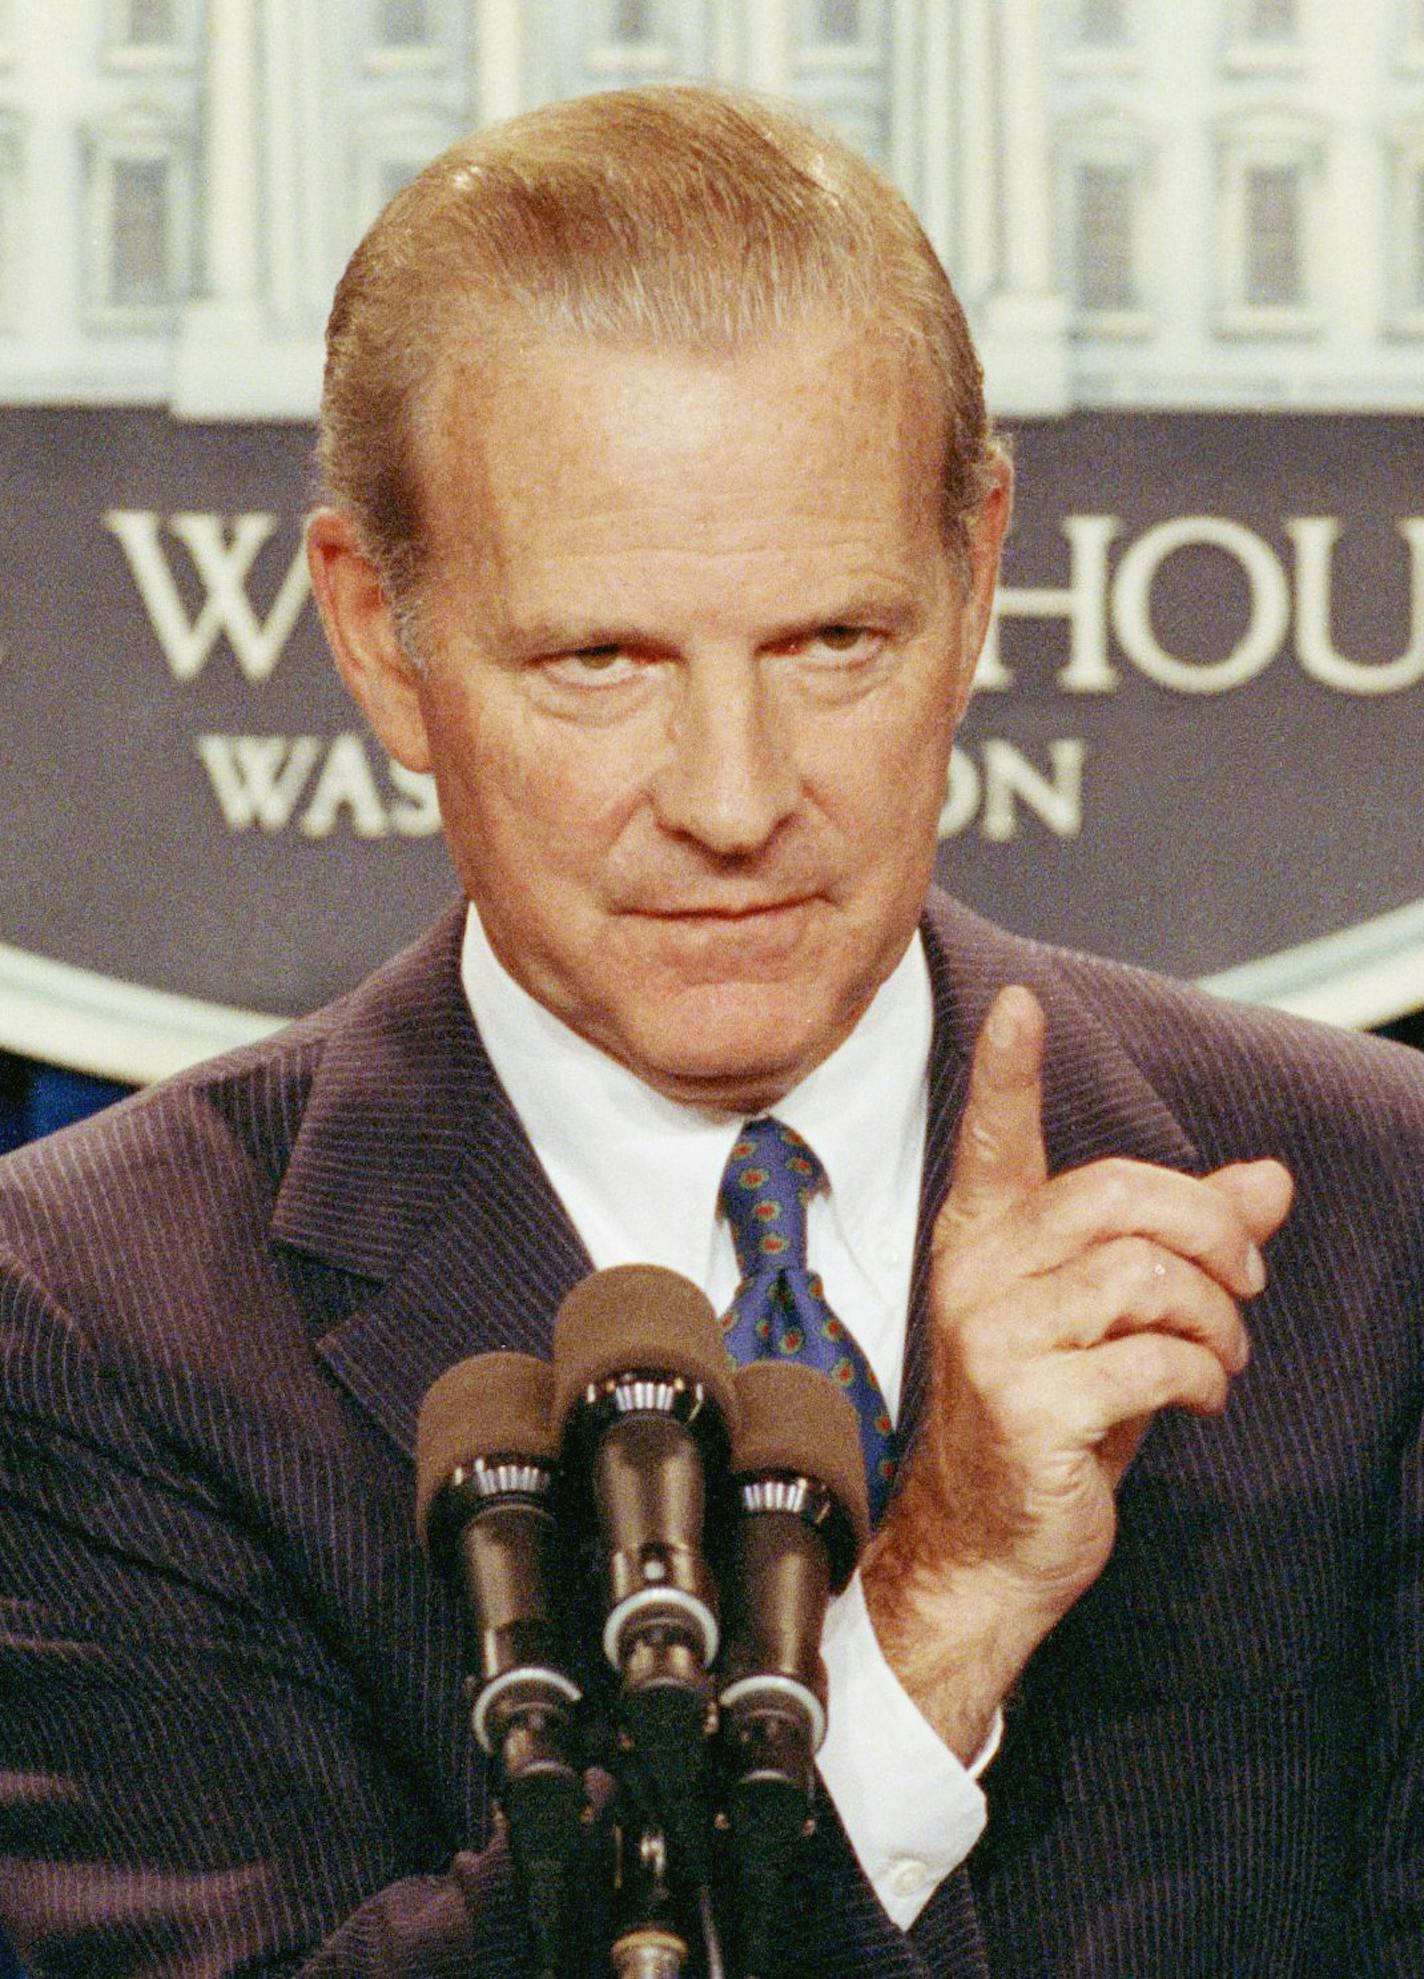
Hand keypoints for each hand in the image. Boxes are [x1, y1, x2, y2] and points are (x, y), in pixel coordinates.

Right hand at [861, 984, 1293, 1760]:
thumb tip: (1268, 1181)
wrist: (987, 1543)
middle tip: (1244, 1280)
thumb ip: (1185, 1243)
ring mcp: (994, 1337)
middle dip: (1211, 1234)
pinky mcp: (1027, 1403)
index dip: (1005, 1072)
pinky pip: (1152, 1357)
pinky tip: (1196, 1398)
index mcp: (988, 1241)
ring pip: (1146, 1275)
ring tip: (1220, 1359)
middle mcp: (978, 1274)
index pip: (994, 1139)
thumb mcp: (1118, 1321)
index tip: (1018, 1007)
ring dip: (1216, 1319)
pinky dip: (1201, 1375)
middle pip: (1120, 1198)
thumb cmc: (1053, 1419)